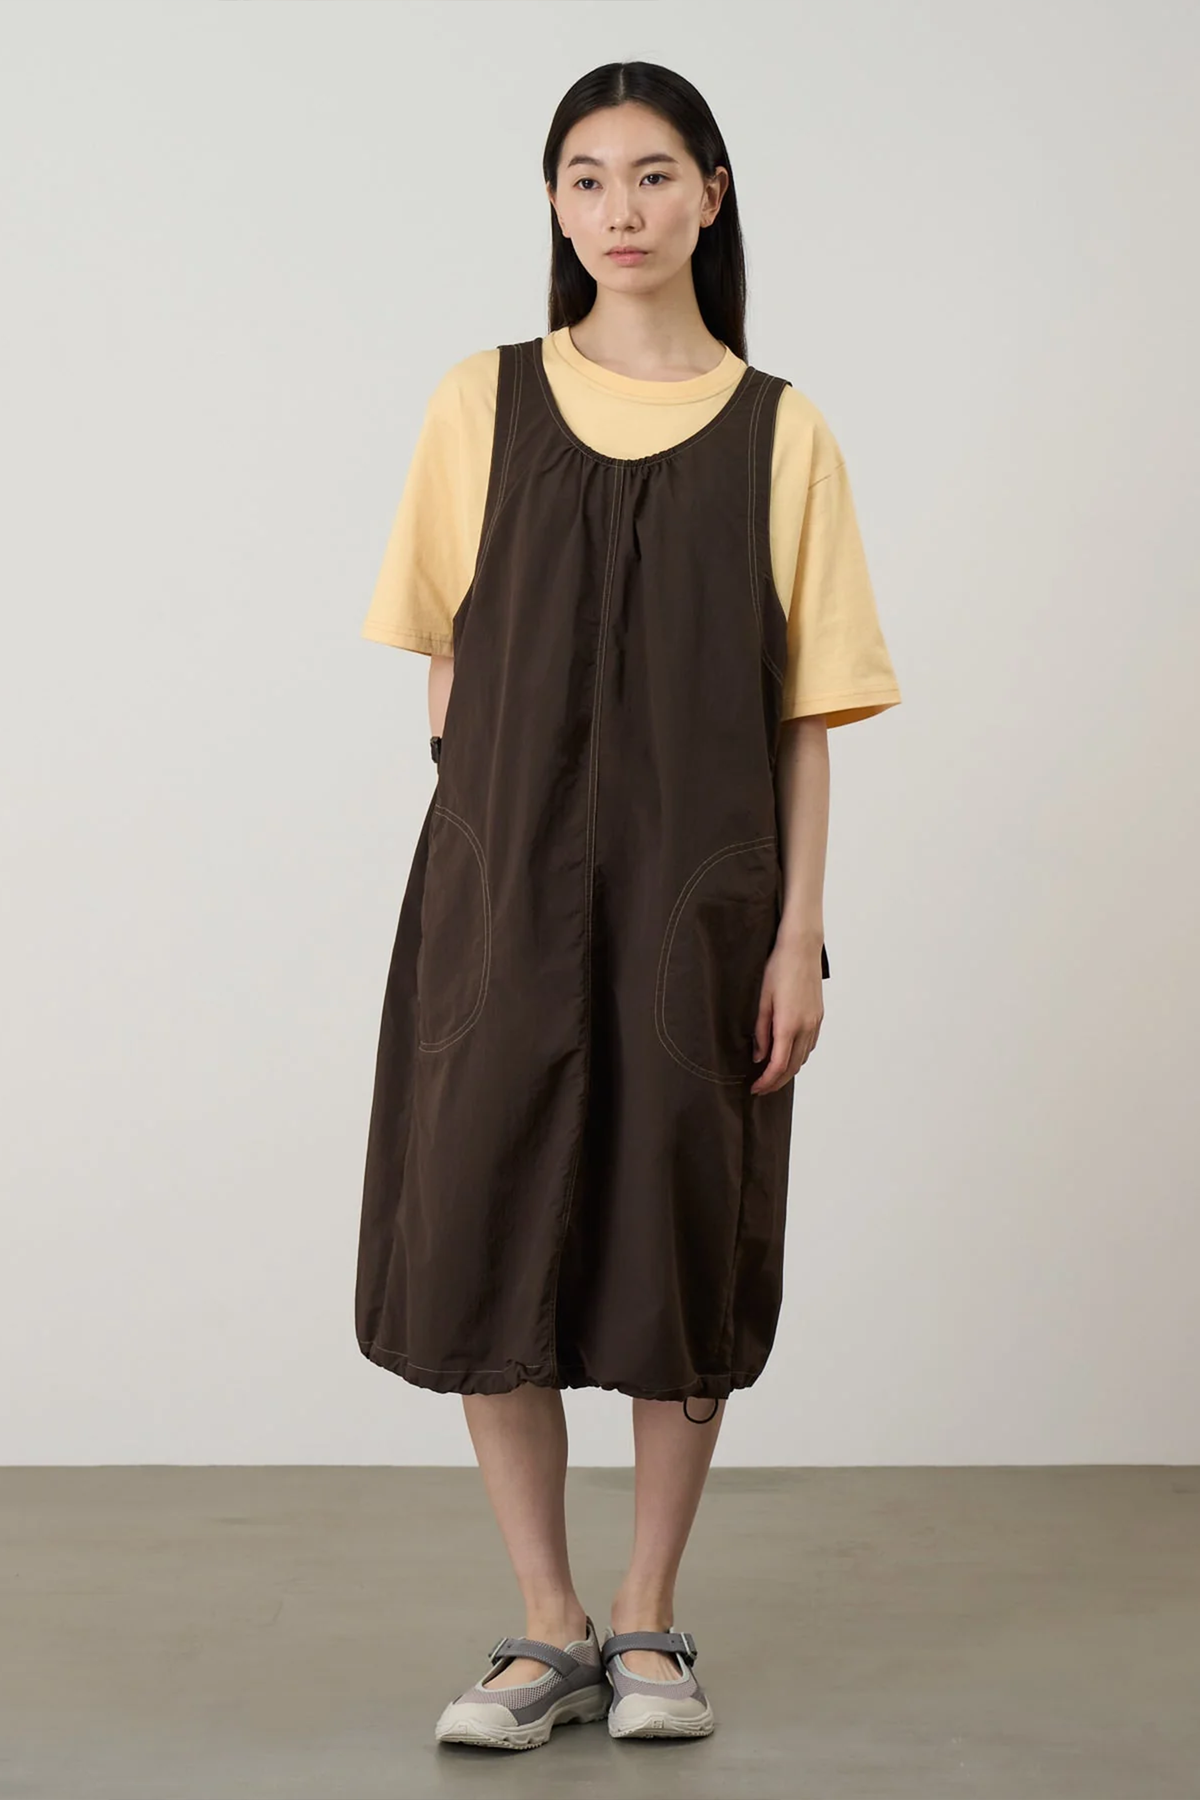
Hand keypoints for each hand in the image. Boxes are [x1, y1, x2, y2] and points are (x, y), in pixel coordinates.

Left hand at [749, 935, 823, 1093]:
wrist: (801, 948)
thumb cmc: (778, 969)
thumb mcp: (762, 1000)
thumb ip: (761, 1031)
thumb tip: (759, 1057)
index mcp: (789, 1025)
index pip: (778, 1065)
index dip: (766, 1081)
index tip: (755, 1088)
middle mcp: (806, 1027)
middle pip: (793, 1067)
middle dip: (776, 1082)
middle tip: (761, 1088)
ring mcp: (815, 1022)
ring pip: (803, 1058)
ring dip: (788, 1071)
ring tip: (772, 1075)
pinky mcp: (818, 1016)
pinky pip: (810, 1045)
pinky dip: (798, 1057)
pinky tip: (787, 1055)